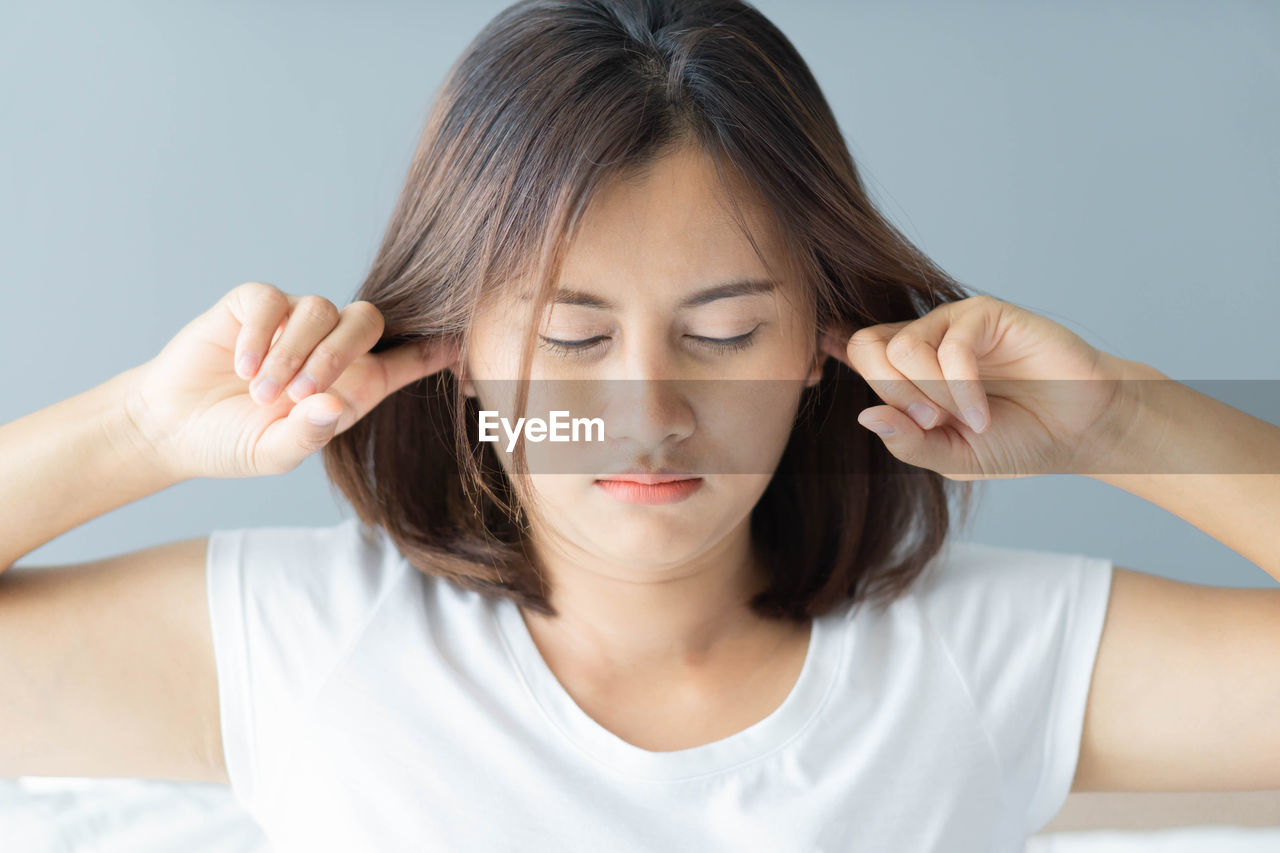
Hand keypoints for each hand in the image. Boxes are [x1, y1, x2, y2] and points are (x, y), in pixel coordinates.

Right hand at [121, 282, 459, 479]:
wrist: (173, 426)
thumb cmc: (235, 441)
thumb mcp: (275, 453)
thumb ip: (308, 434)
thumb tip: (333, 404)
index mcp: (354, 383)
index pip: (408, 358)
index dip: (436, 350)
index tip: (464, 342)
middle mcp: (331, 345)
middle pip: (367, 319)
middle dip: (341, 353)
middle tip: (303, 393)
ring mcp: (293, 320)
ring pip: (318, 309)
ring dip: (292, 354)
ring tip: (263, 394)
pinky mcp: (254, 305)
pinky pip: (270, 301)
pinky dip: (259, 335)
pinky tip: (242, 368)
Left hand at [819, 294, 1134, 479]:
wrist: (1076, 432)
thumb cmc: (1014, 441)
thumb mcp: (950, 456)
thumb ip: (906, 441)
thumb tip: (864, 415)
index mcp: (905, 372)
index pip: (854, 353)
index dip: (850, 374)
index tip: (873, 403)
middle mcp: (923, 340)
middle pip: (867, 346)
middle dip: (893, 395)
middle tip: (930, 423)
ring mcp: (952, 325)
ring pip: (903, 347)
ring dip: (930, 395)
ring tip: (965, 420)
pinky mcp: (986, 315)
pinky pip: (951, 344)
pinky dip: (962, 388)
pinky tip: (982, 414)